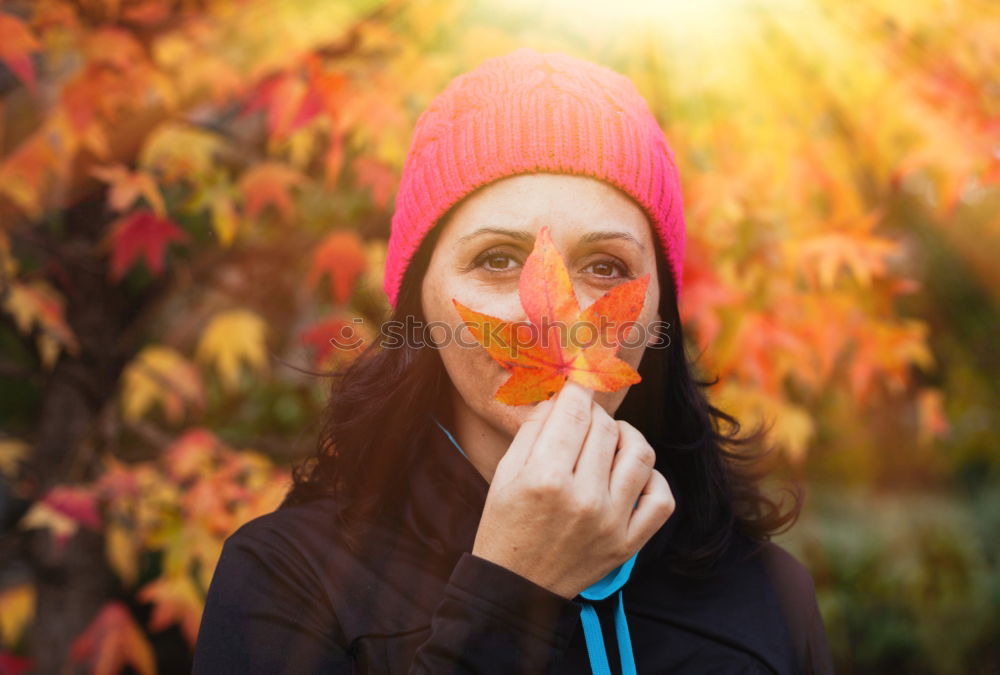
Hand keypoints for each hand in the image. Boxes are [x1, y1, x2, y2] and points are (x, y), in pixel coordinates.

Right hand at [471, 381, 675, 599]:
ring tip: (610, 440)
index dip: (577, 390)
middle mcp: (583, 498)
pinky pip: (661, 498)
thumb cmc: (506, 525)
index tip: (576, 386)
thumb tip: (562, 396)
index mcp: (545, 479)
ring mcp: (611, 522)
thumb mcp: (505, 474)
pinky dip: (651, 478)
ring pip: (640, 454)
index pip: (574, 413)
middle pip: (606, 428)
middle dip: (594, 413)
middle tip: (583, 419)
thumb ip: (533, 430)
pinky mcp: (628, 543)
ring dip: (626, 436)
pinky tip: (629, 475)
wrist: (516, 588)